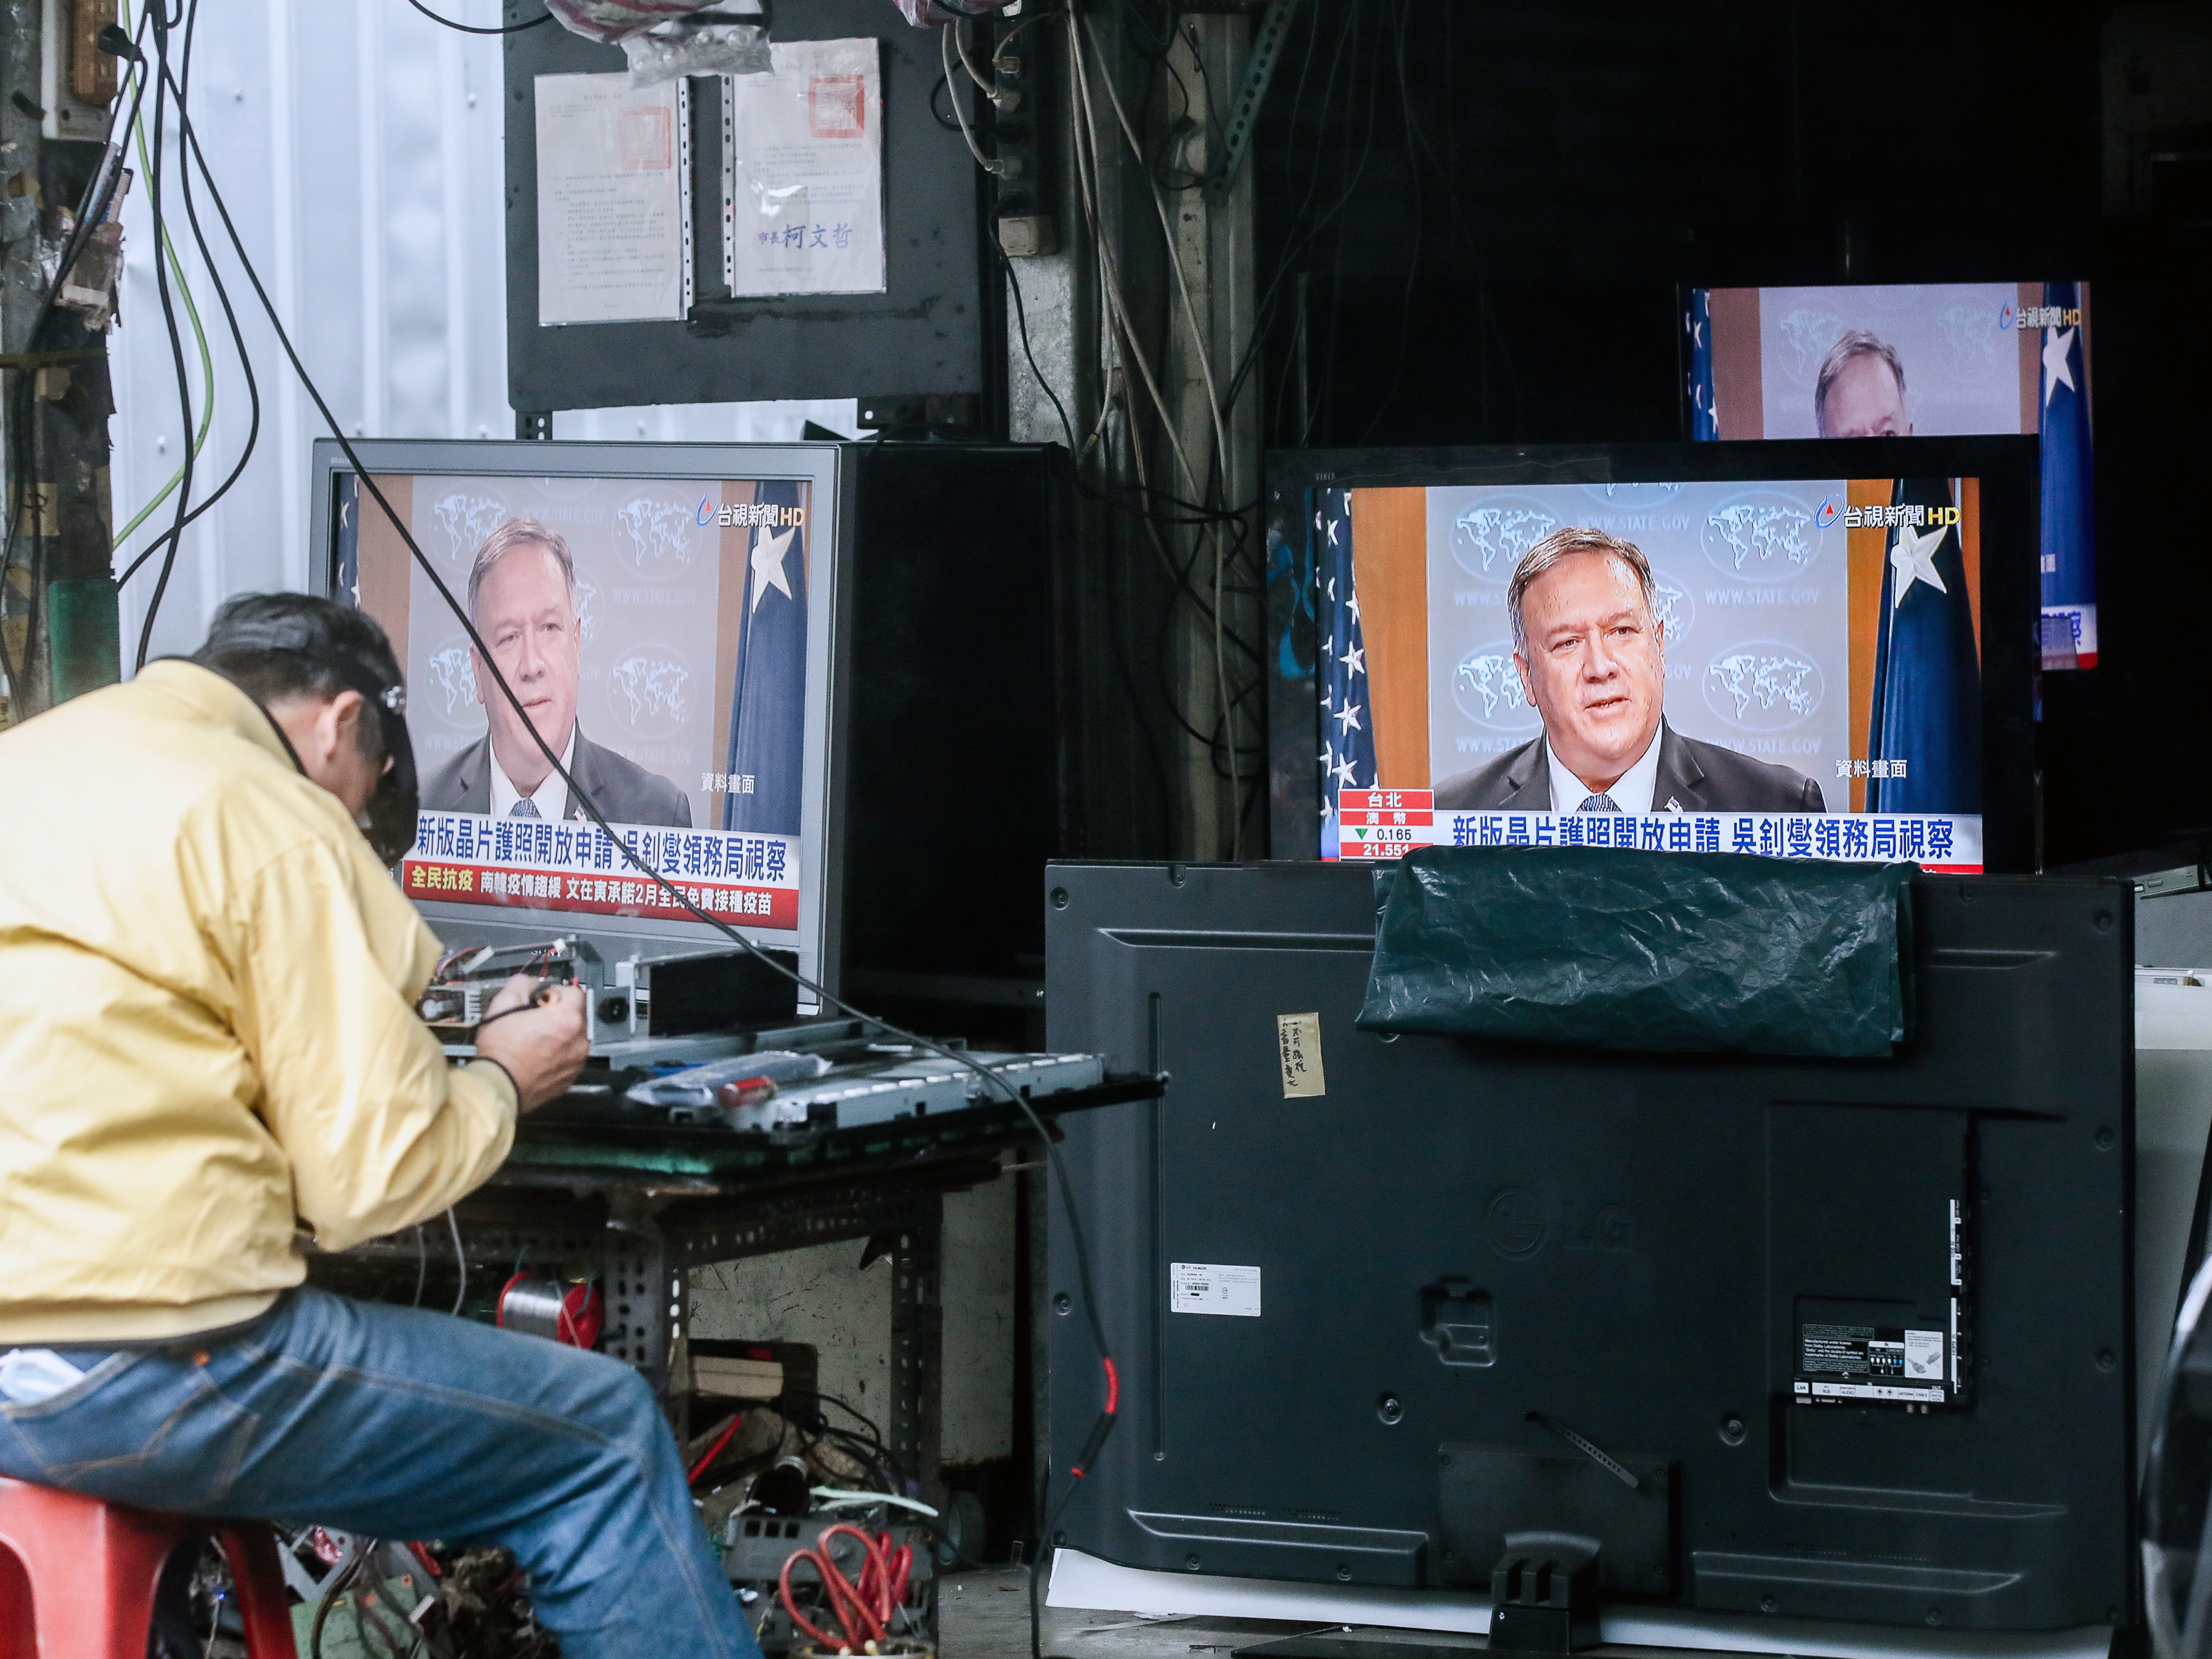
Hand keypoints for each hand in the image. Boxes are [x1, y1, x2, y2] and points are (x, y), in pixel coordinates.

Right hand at [472, 974, 588, 1112]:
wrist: (498, 1084)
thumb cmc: (501, 1050)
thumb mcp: (503, 1004)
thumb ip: (522, 984)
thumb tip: (530, 982)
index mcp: (567, 1019)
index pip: (575, 992)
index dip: (557, 991)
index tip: (543, 999)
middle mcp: (579, 1041)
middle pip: (577, 1015)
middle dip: (559, 1013)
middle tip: (536, 1019)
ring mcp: (576, 1062)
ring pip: (574, 1038)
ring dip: (560, 1035)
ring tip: (535, 1039)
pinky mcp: (570, 1078)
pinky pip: (570, 1058)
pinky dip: (559, 1055)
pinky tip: (538, 1056)